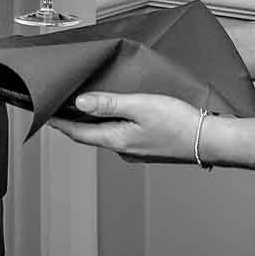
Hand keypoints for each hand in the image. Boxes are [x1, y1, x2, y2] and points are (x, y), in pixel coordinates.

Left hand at [47, 91, 203, 165]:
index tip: (43, 113)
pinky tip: (115, 113)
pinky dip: (110, 124)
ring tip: (82, 105)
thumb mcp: (140, 106)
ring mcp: (136, 151)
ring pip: (105, 135)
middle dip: (72, 121)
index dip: (59, 122)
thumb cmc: (179, 123)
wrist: (211, 140)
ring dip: (92, 122)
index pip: (77, 133)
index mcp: (117, 141)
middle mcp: (123, 150)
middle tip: (58, 105)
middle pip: (89, 135)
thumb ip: (109, 104)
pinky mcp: (148, 148)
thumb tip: (79, 103)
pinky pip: (121, 135)